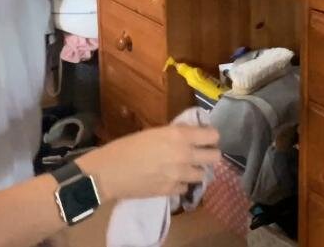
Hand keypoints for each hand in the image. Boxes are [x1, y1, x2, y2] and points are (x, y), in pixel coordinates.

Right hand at [75, 125, 220, 201]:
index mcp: (179, 136)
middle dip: (210, 154)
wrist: (108, 172)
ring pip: (203, 174)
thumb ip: (176, 133)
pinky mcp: (171, 191)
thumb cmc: (127, 146)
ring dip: (196, 170)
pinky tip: (171, 179)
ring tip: (184, 168)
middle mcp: (184, 155)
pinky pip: (186, 187)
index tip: (205, 137)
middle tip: (200, 154)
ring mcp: (179, 175)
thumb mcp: (154, 132)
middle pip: (215, 157)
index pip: (212, 136)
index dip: (210, 136)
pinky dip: (181, 183)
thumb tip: (191, 134)